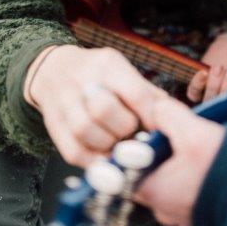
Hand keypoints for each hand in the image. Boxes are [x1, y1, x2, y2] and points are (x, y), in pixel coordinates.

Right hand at [25, 45, 162, 167]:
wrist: (53, 70)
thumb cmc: (99, 75)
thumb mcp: (122, 71)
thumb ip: (147, 93)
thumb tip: (173, 115)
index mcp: (107, 64)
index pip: (133, 92)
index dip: (149, 115)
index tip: (158, 130)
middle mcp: (82, 80)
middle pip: (105, 109)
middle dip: (124, 128)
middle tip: (131, 134)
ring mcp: (64, 102)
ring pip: (85, 130)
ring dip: (107, 145)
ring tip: (117, 145)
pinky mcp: (54, 125)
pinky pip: (73, 151)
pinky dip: (93, 161)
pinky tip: (104, 158)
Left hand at [134, 95, 224, 225]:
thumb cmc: (224, 167)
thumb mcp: (193, 130)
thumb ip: (168, 114)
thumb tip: (156, 108)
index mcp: (154, 192)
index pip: (125, 168)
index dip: (133, 145)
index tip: (144, 129)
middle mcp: (163, 209)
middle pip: (147, 172)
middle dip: (157, 151)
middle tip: (172, 132)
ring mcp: (181, 214)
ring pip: (168, 180)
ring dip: (176, 162)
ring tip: (191, 143)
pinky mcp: (199, 213)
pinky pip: (185, 189)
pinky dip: (190, 174)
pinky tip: (204, 158)